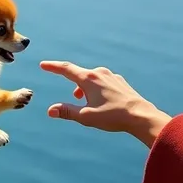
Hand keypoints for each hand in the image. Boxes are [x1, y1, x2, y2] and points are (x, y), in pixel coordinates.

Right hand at [40, 61, 171, 147]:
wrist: (140, 115)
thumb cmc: (112, 116)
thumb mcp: (86, 117)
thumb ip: (67, 112)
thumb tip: (50, 110)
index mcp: (88, 79)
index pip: (66, 69)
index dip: (53, 67)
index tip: (43, 65)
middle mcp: (99, 73)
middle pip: (79, 75)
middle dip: (73, 86)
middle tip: (74, 100)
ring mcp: (111, 76)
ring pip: (91, 79)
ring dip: (84, 89)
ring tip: (87, 103)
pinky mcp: (119, 81)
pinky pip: (102, 82)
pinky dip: (96, 89)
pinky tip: (101, 101)